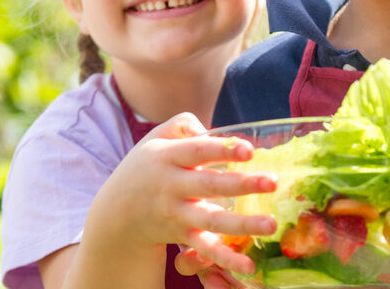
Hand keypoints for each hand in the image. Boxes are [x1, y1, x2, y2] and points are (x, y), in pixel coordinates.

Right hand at [89, 112, 277, 274]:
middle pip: (209, 185)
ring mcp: (176, 214)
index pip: (198, 150)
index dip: (223, 150)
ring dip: (242, 224)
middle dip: (242, 184)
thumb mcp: (156, 138)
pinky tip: (248, 265)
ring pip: (210, 221)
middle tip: (273, 182)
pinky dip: (225, 259)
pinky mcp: (181, 236)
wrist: (116, 212)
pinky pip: (204, 249)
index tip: (250, 150)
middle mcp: (171, 186)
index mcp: (167, 157)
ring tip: (271, 225)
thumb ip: (183, 124)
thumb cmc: (148, 166)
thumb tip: (208, 128)